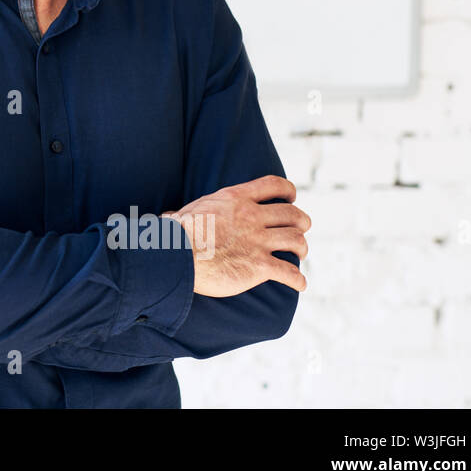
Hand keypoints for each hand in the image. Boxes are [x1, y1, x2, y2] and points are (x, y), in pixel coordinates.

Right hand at [161, 175, 309, 296]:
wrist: (175, 255)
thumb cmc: (174, 234)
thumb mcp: (186, 212)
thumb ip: (190, 213)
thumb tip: (168, 217)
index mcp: (236, 198)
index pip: (274, 185)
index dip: (288, 191)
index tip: (291, 198)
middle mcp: (251, 217)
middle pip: (293, 215)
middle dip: (301, 223)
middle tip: (299, 231)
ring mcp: (257, 241)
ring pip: (296, 240)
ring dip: (301, 249)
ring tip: (299, 256)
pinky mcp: (258, 266)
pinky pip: (289, 273)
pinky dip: (298, 280)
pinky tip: (299, 284)